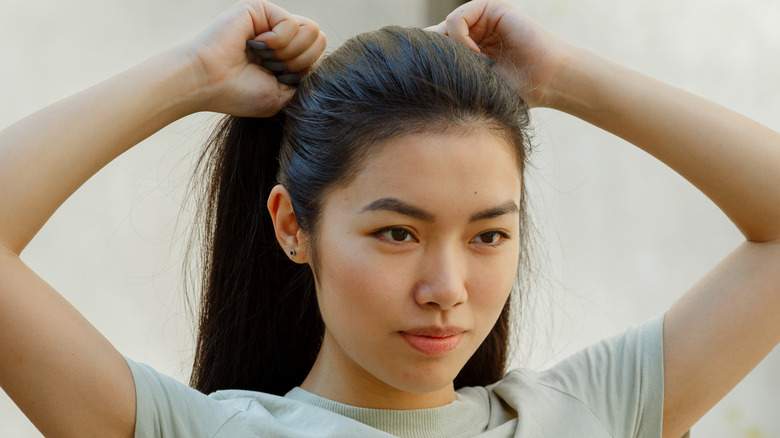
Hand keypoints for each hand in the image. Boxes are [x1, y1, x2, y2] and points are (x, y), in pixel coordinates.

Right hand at [180, 0, 325, 116]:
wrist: (207, 82)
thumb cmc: (238, 93)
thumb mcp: (283, 95)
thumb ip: (306, 77)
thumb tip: (320, 56)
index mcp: (286, 57)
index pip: (319, 56)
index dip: (304, 72)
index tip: (278, 80)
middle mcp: (280, 37)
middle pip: (320, 41)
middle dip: (299, 61)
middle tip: (271, 68)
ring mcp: (271, 22)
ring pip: (312, 30)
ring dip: (290, 52)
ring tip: (263, 57)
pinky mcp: (261, 9)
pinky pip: (291, 23)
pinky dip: (277, 41)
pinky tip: (255, 45)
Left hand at [428, 0, 571, 107]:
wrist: (548, 81)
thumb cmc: (517, 90)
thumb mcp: (474, 84)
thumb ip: (449, 72)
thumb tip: (413, 71)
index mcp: (469, 48)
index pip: (434, 47)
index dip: (426, 60)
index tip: (426, 79)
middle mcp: (474, 30)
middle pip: (434, 36)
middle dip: (436, 56)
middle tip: (453, 75)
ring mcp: (482, 18)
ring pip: (444, 28)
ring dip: (453, 50)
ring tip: (474, 67)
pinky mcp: (492, 8)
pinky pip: (457, 18)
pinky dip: (460, 38)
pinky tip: (476, 55)